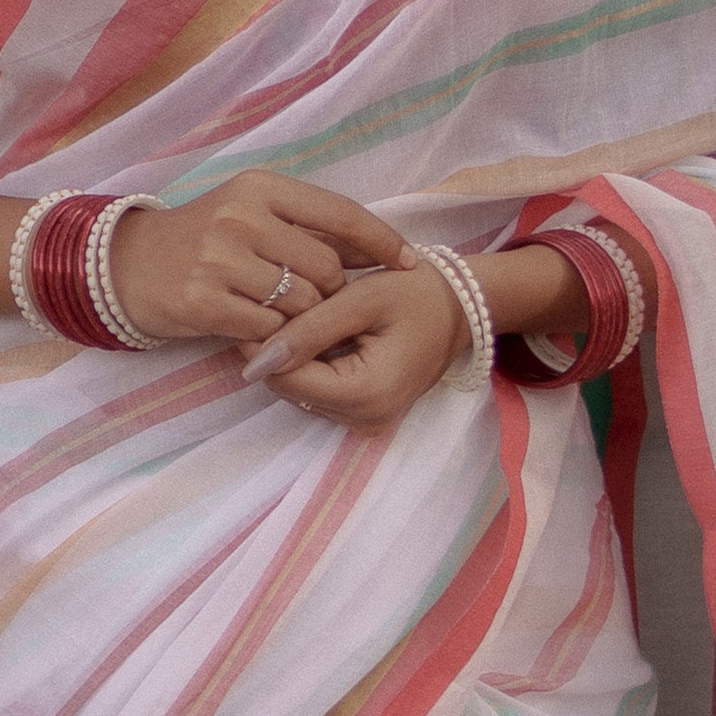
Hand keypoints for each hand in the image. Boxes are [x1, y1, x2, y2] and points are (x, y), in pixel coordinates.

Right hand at [109, 172, 402, 350]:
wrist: (123, 265)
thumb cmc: (200, 239)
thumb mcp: (248, 212)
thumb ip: (303, 226)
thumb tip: (375, 247)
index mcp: (260, 188)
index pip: (341, 214)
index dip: (383, 241)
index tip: (410, 263)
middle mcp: (241, 218)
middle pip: (327, 268)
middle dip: (331, 291)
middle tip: (312, 302)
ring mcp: (220, 260)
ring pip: (302, 302)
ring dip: (301, 318)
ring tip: (279, 315)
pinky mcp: (204, 302)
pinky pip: (269, 329)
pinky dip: (272, 336)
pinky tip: (253, 328)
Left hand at [239, 262, 474, 432]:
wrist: (462, 308)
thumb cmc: (417, 294)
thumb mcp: (362, 301)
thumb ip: (309, 330)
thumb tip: (255, 360)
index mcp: (369, 393)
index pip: (289, 379)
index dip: (262, 346)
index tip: (253, 306)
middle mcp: (366, 419)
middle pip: (291, 389)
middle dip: (276, 350)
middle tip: (272, 304)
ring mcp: (366, 421)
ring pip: (300, 391)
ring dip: (292, 356)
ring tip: (296, 313)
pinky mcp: (365, 414)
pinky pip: (318, 392)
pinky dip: (310, 364)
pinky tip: (315, 332)